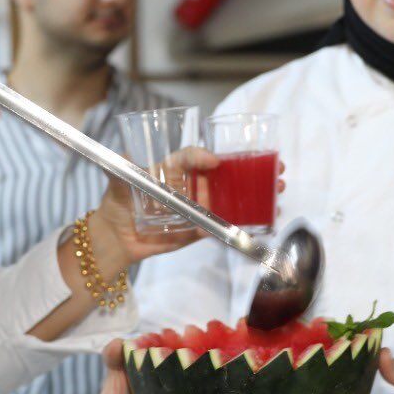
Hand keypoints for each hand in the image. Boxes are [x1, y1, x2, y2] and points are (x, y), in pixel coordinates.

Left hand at [87, 148, 289, 275]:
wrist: (116, 237)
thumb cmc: (117, 201)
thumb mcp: (117, 180)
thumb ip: (120, 168)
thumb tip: (122, 157)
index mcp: (173, 167)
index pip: (193, 156)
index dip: (204, 156)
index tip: (216, 160)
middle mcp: (190, 183)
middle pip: (225, 172)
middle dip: (251, 168)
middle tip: (274, 165)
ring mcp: (198, 205)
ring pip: (232, 196)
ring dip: (257, 192)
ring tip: (277, 188)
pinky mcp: (201, 227)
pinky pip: (225, 222)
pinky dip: (245, 220)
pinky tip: (266, 216)